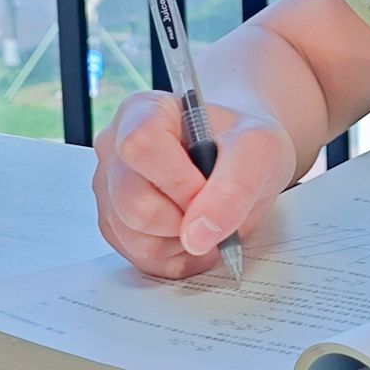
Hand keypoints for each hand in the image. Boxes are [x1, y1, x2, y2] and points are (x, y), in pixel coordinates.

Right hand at [91, 90, 296, 278]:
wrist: (238, 158)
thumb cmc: (242, 142)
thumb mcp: (260, 150)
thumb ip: (234, 188)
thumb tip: (198, 236)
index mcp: (143, 111)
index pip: (140, 146)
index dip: (177, 180)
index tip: (209, 188)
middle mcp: (114, 148)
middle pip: (133, 202)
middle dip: (184, 218)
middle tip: (216, 205)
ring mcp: (109, 189)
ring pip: (133, 238)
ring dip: (182, 241)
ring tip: (207, 216)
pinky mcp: (114, 224)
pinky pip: (138, 258)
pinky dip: (176, 257)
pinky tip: (196, 234)